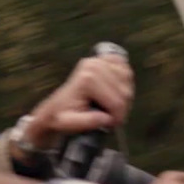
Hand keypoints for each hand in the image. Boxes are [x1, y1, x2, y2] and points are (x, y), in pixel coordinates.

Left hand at [18, 53, 134, 152]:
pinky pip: (126, 70)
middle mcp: (94, 65)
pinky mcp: (105, 59)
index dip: (117, 117)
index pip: (116, 102)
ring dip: (124, 96)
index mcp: (87, 79)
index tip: (112, 125)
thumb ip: (87, 122)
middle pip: (124, 92)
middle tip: (112, 117)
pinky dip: (125, 82)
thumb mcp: (69, 123)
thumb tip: (107, 119)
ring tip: (111, 106)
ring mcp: (100, 60)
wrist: (56, 106)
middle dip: (121, 108)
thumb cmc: (61, 116)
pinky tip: (114, 92)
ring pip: (127, 81)